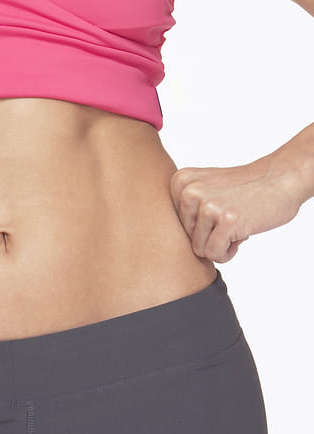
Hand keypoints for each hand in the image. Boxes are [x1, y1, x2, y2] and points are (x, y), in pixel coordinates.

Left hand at [169, 161, 301, 262]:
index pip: (173, 225)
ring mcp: (207, 205)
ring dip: (220, 244)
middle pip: (184, 238)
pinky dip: (228, 252)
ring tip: (234, 225)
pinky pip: (215, 254)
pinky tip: (241, 234)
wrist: (279, 178)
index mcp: (179, 182)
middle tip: (227, 219)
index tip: (214, 212)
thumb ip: (180, 206)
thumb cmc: (241, 189)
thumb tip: (155, 240)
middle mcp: (189, 192)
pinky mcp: (226, 220)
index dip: (197, 226)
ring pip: (199, 249)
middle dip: (208, 236)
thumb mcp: (202, 187)